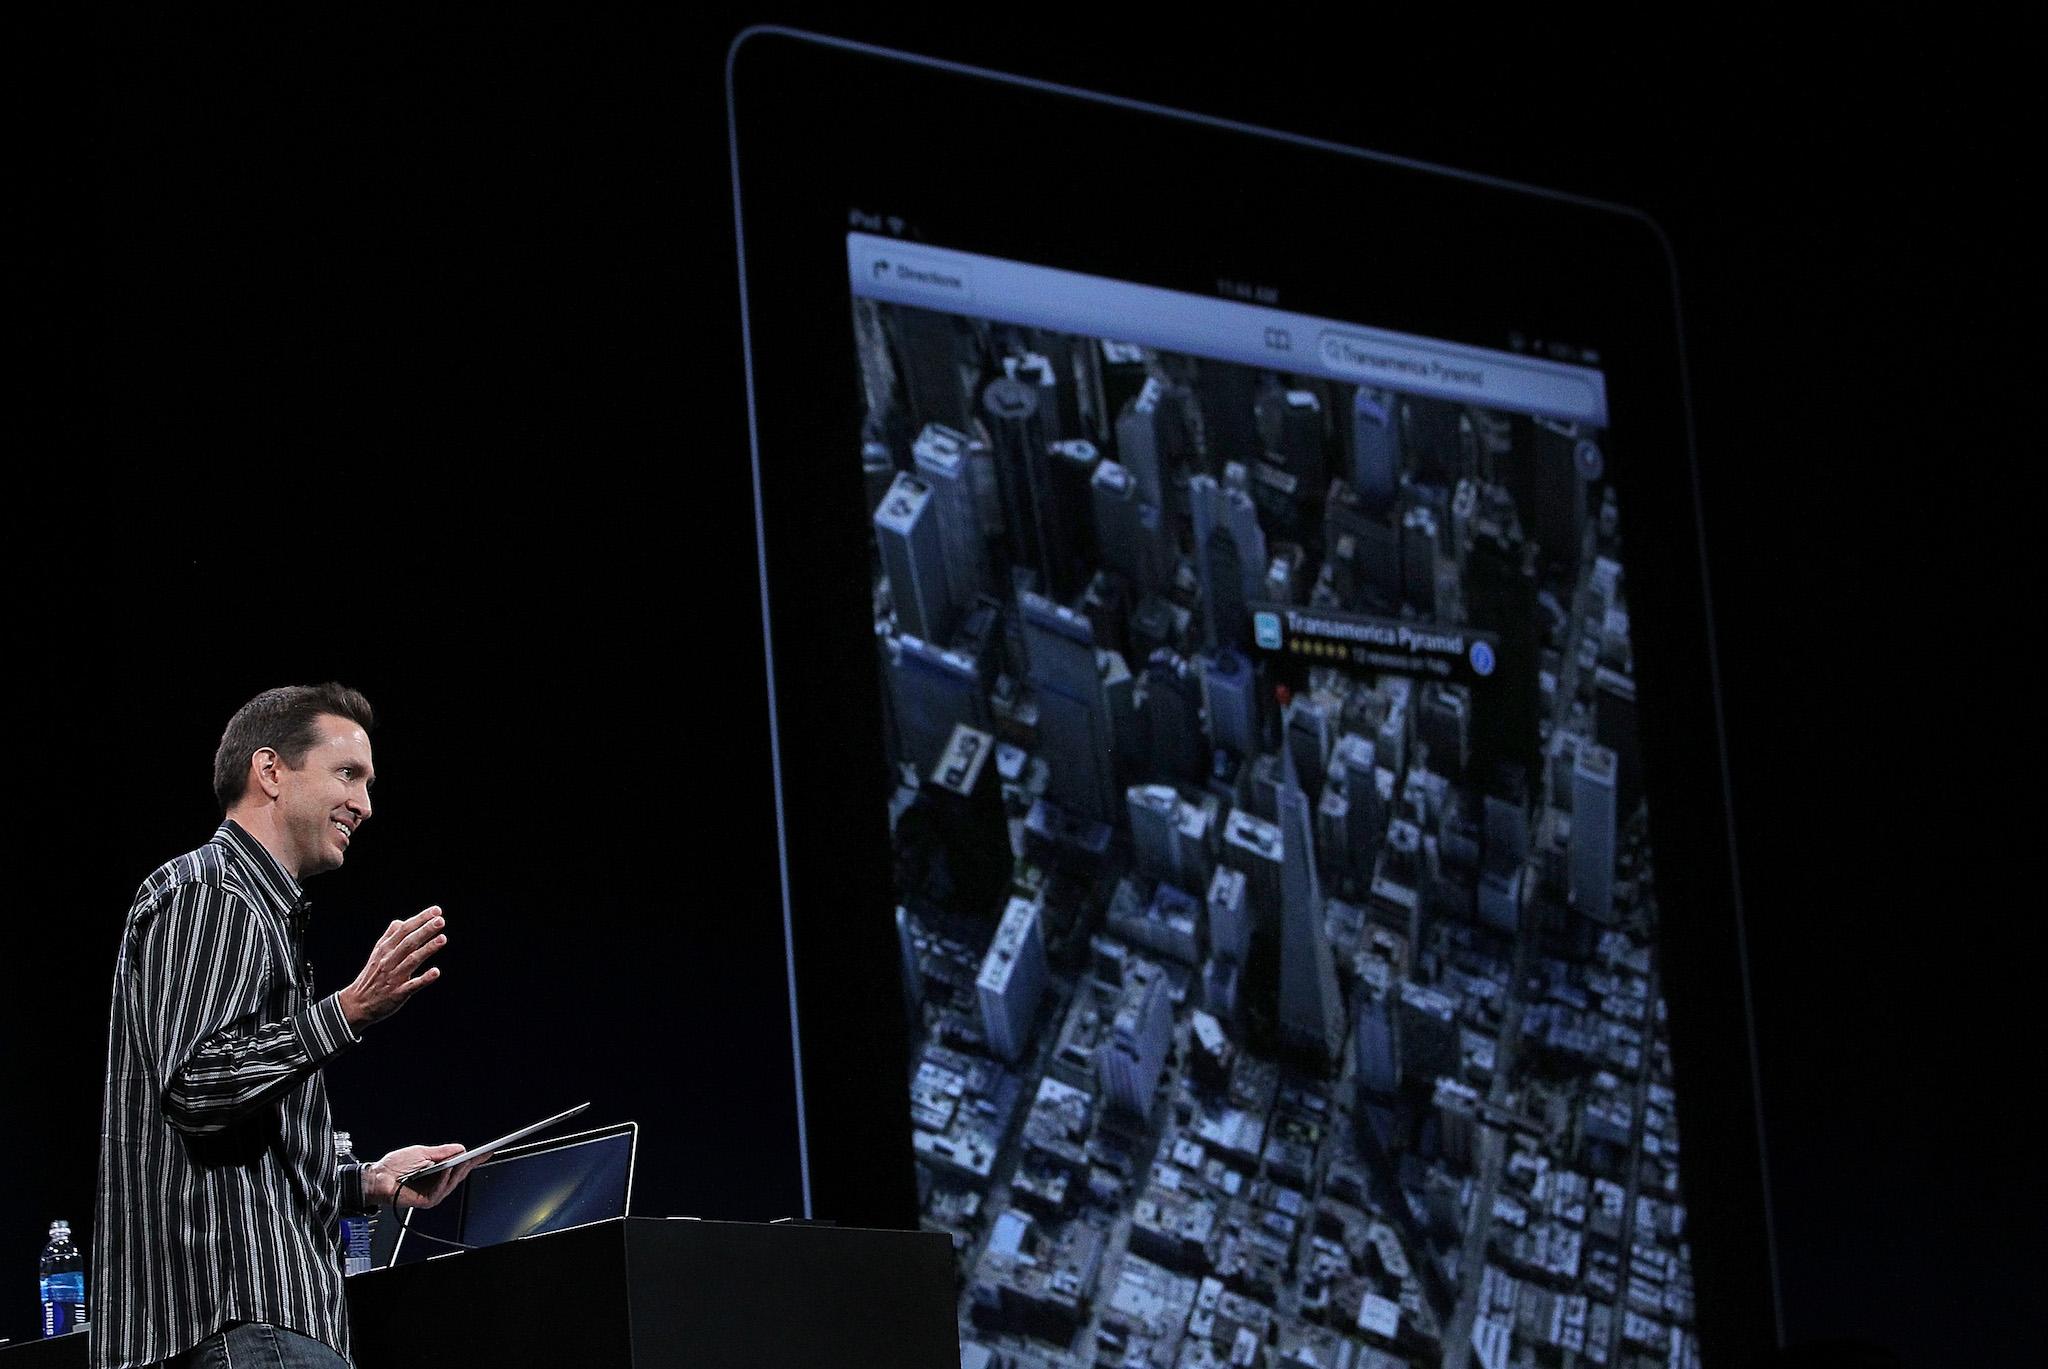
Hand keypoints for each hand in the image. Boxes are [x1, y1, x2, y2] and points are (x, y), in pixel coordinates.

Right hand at [339, 907, 447, 1030]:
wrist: (356, 1004)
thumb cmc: (371, 976)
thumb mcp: (376, 954)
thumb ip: (389, 937)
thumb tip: (400, 921)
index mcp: (384, 949)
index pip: (404, 930)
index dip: (420, 919)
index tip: (436, 911)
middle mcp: (389, 961)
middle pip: (408, 943)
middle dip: (425, 931)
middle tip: (441, 921)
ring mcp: (393, 977)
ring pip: (411, 961)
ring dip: (427, 949)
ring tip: (443, 939)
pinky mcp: (398, 994)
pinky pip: (412, 985)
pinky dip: (424, 978)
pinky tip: (436, 972)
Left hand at [363, 1142, 479, 1208]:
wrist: (377, 1178)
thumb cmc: (395, 1166)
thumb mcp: (421, 1153)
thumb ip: (441, 1152)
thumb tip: (460, 1148)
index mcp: (438, 1171)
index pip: (460, 1165)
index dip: (474, 1159)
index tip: (486, 1152)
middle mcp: (437, 1183)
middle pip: (460, 1175)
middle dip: (470, 1164)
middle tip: (478, 1155)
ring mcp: (433, 1193)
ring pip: (452, 1183)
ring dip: (458, 1171)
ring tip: (464, 1160)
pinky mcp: (426, 1201)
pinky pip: (440, 1190)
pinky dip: (444, 1180)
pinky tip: (446, 1170)